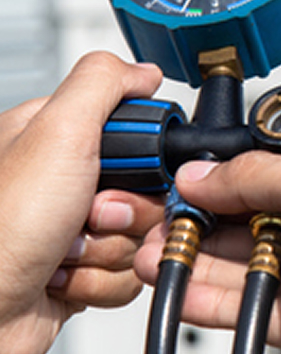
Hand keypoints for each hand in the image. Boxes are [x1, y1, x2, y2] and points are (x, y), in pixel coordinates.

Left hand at [0, 52, 164, 353]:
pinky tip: (61, 278)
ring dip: (109, 250)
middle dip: (127, 211)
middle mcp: (67, 183)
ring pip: (141, 234)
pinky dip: (99, 282)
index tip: (128, 170)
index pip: (138, 133)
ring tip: (64, 251)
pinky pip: (128, 274)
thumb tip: (144, 70)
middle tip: (88, 215)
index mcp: (58, 139)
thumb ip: (104, 85)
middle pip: (149, 189)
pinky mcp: (81, 271)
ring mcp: (74, 229)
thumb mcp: (57, 133)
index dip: (146, 157)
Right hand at [135, 152, 280, 353]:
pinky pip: (263, 310)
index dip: (252, 180)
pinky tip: (185, 291)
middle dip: (221, 221)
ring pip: (266, 268)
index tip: (205, 181)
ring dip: (211, 261)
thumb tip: (207, 174)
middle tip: (174, 218)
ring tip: (163, 253)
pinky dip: (223, 300)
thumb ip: (257, 175)